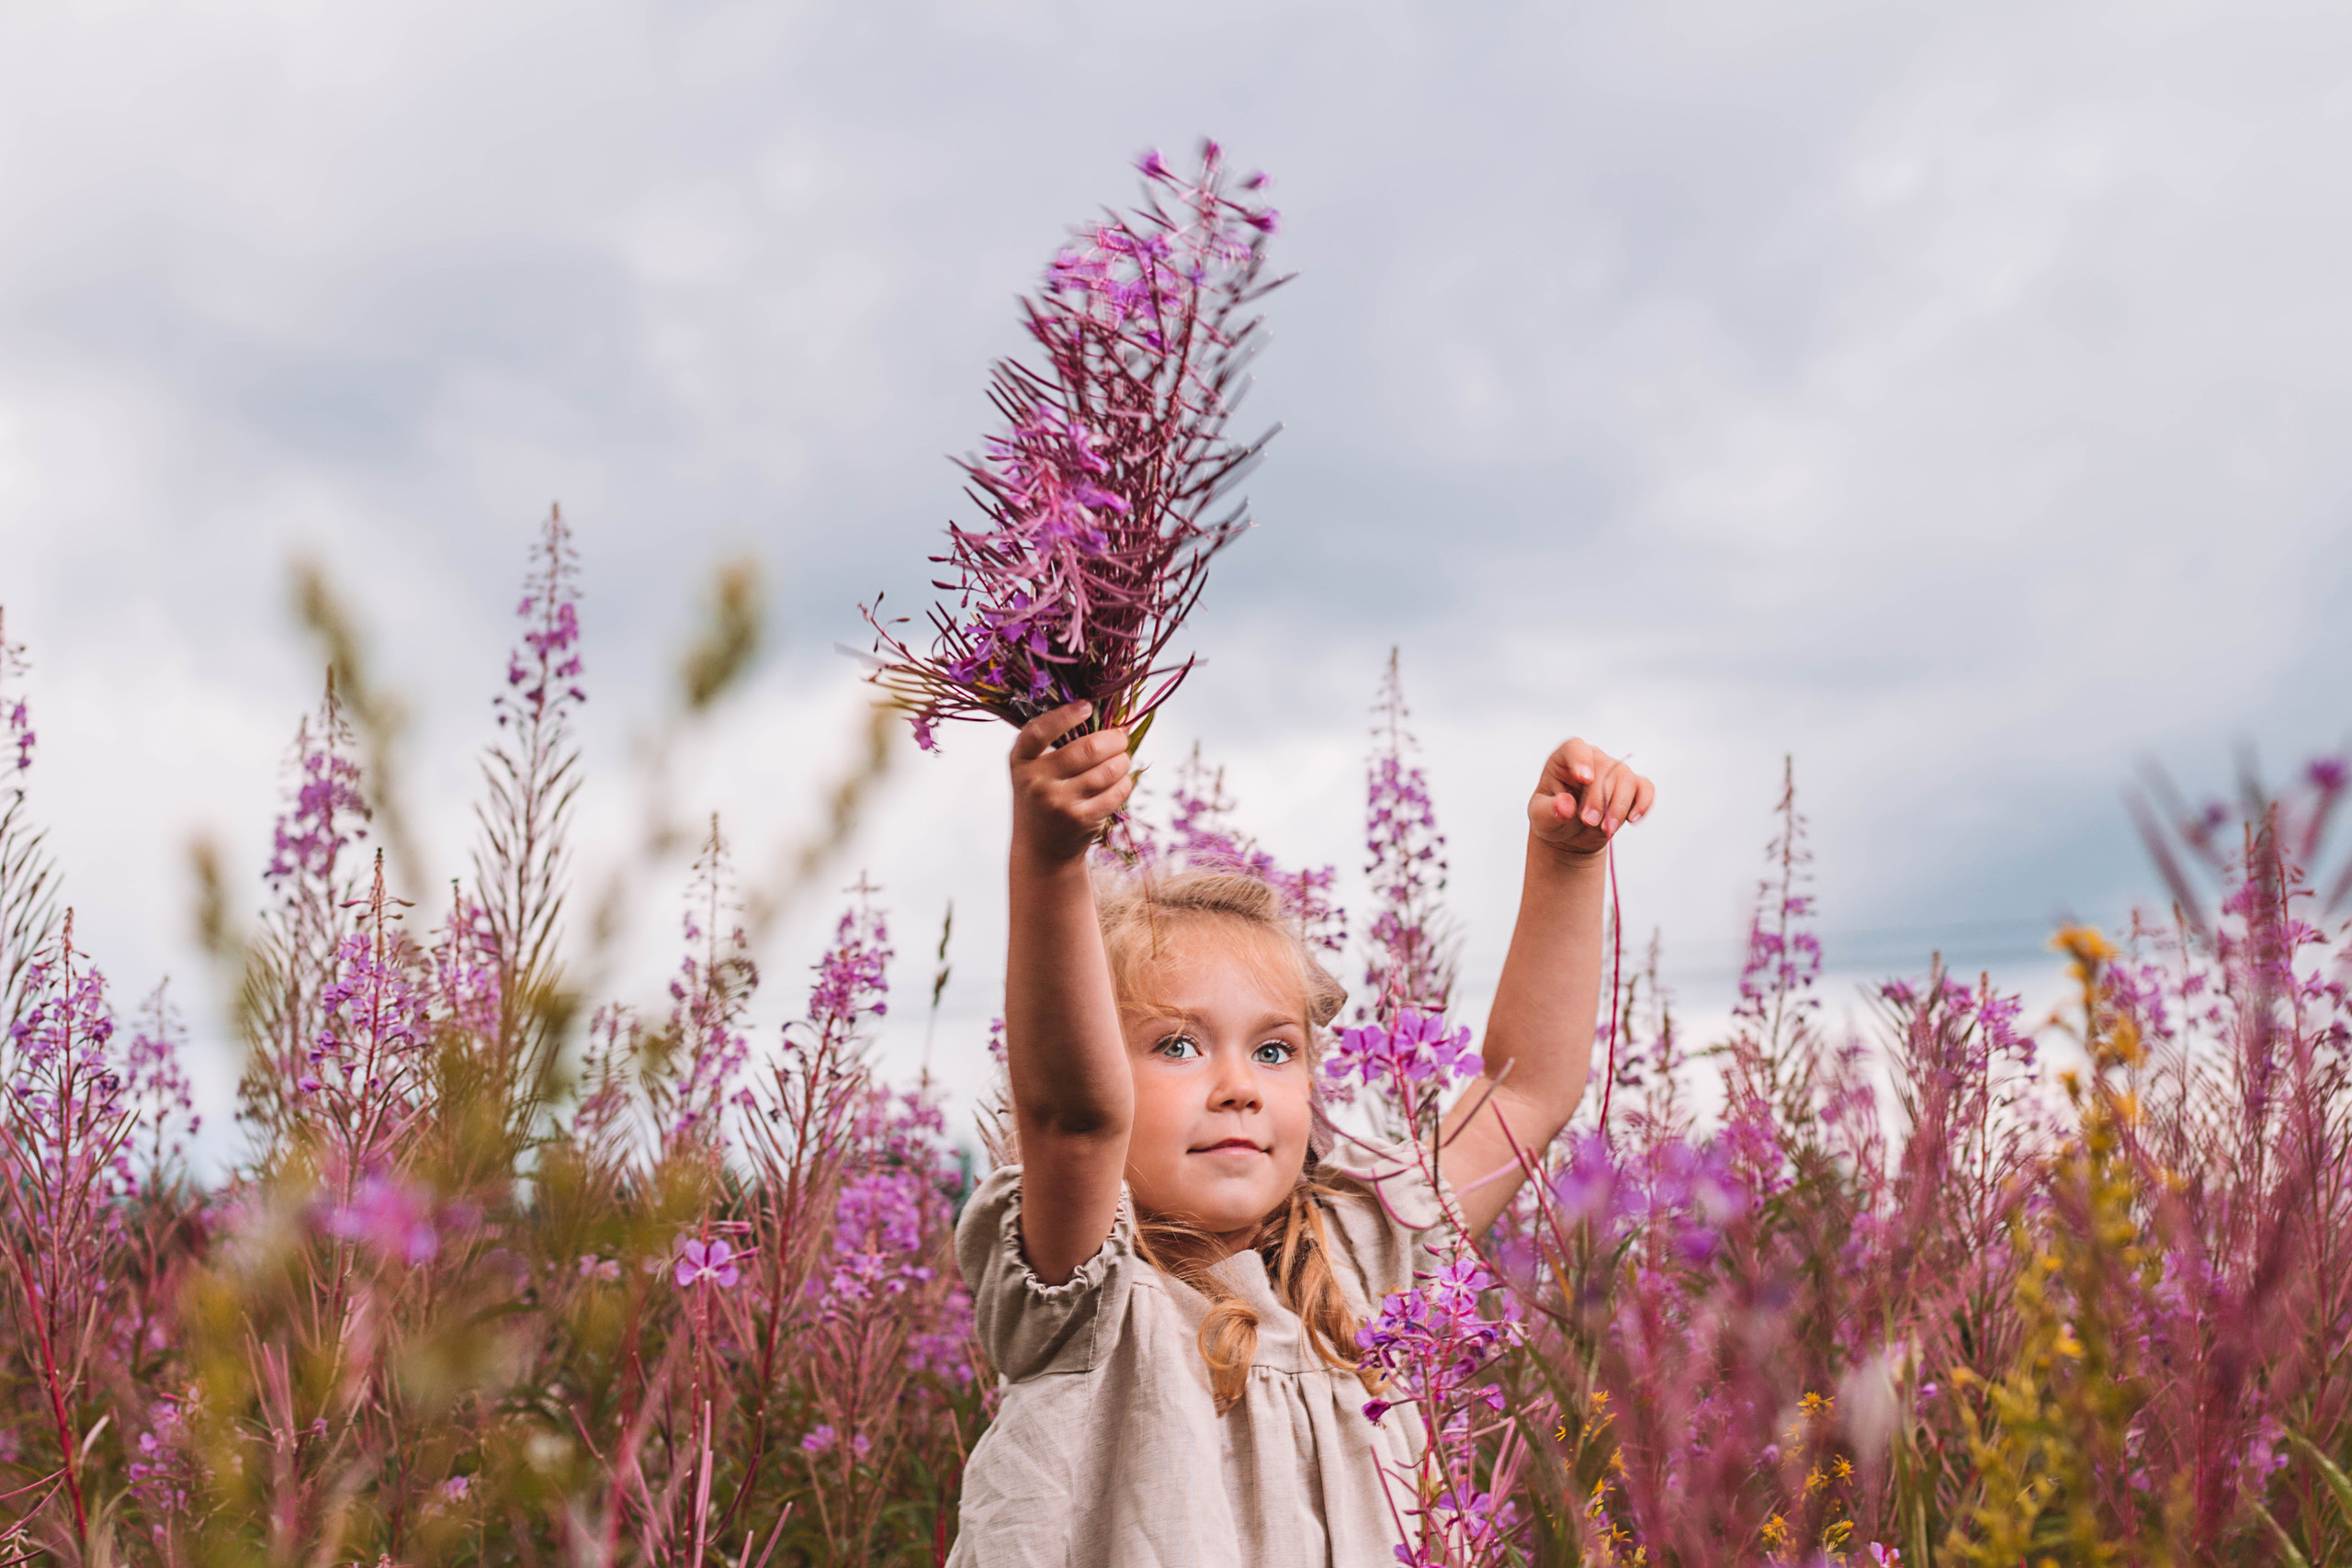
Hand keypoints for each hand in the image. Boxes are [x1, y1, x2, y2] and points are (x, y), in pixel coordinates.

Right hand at [1010, 701, 1134, 865]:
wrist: (1040, 848)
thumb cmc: (1042, 797)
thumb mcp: (1035, 769)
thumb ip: (1056, 742)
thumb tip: (1108, 717)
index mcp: (1021, 760)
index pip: (1039, 731)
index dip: (1066, 716)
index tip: (1087, 707)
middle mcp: (1036, 781)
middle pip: (1088, 749)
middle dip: (1114, 740)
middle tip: (1121, 738)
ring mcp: (1058, 803)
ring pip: (1107, 770)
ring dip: (1123, 761)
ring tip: (1122, 760)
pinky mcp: (1080, 820)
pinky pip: (1115, 792)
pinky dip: (1125, 782)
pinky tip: (1121, 781)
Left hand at [1527, 738, 1653, 857]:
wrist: (1571, 834)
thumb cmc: (1553, 817)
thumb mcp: (1541, 818)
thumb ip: (1550, 811)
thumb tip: (1566, 805)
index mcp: (1565, 759)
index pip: (1576, 747)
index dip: (1581, 759)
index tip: (1584, 779)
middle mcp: (1593, 760)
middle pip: (1604, 768)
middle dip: (1599, 798)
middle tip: (1589, 822)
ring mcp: (1615, 771)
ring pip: (1627, 780)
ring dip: (1618, 807)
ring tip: (1605, 829)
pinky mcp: (1632, 788)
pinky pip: (1645, 789)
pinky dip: (1643, 804)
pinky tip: (1632, 820)